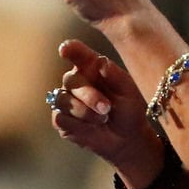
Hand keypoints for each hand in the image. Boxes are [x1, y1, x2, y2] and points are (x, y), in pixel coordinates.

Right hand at [51, 39, 163, 178]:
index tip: (65, 49)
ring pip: (63, 99)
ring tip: (103, 119)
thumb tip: (101, 62)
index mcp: (91, 68)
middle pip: (71, 80)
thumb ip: (115, 76)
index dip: (70, 50)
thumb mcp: (128, 91)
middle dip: (89, 95)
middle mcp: (75, 82)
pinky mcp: (61, 120)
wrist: (127, 138)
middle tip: (106, 107)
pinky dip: (78, 124)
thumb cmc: (128, 110)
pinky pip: (60, 118)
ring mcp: (66, 100)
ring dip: (84, 111)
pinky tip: (91, 127)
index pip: (77, 53)